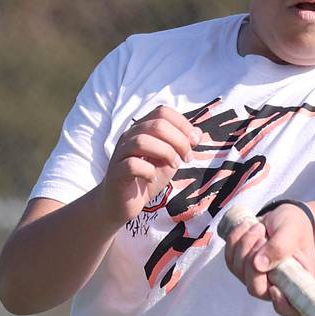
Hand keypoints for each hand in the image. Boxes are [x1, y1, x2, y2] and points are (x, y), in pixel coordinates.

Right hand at [96, 105, 203, 225]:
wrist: (122, 203)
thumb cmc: (146, 178)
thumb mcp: (169, 160)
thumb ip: (180, 146)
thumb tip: (198, 132)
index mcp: (142, 129)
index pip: (163, 112)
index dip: (183, 124)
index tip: (194, 142)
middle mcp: (129, 136)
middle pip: (156, 125)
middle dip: (179, 140)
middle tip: (187, 158)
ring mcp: (121, 153)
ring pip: (142, 141)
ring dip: (166, 153)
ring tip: (175, 165)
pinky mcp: (116, 172)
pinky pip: (132, 164)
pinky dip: (148, 170)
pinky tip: (153, 178)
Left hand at [223, 203, 314, 315]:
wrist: (282, 217)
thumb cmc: (294, 225)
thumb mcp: (292, 230)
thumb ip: (280, 247)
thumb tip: (259, 266)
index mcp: (300, 281)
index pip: (294, 311)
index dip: (283, 306)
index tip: (274, 288)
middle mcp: (279, 285)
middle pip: (257, 290)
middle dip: (252, 261)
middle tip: (262, 237)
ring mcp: (259, 279)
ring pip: (240, 272)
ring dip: (244, 245)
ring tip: (258, 228)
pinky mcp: (243, 269)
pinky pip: (230, 260)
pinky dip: (235, 241)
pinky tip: (247, 228)